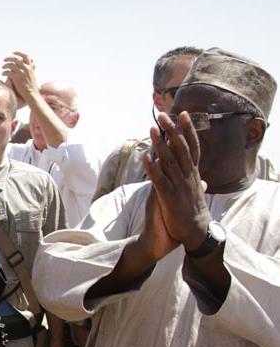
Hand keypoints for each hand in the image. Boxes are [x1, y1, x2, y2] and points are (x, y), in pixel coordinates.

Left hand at [1, 52, 37, 104]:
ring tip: (2, 67)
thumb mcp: (32, 75)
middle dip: (9, 58)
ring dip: (5, 65)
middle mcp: (26, 68)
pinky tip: (2, 74)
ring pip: (11, 65)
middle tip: (4, 60)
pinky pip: (8, 72)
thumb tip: (28, 65)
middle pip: (16, 59)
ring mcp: (21, 73)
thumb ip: (29, 69)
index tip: (13, 52)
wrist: (31, 94)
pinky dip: (4, 72)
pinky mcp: (17, 78)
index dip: (19, 53)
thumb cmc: (31, 86)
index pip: (26, 56)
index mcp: (31, 67)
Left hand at [145, 112, 210, 251]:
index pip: (192, 146)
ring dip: (160, 144)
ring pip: (169, 161)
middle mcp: (188, 176)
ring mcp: (179, 186)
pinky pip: (160, 180)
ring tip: (151, 129)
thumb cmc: (193, 211)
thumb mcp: (196, 192)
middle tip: (162, 114)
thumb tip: (200, 176)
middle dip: (172, 130)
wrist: (196, 233)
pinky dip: (153, 168)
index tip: (183, 113)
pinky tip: (145, 158)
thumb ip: (195, 181)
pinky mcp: (169, 198)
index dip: (187, 129)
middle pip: (180, 148)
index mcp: (193, 173)